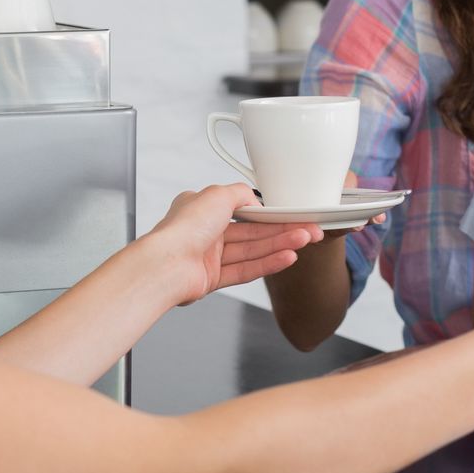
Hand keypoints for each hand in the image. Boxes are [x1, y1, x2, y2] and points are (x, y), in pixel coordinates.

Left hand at [145, 184, 324, 305]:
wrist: (166, 266)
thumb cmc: (182, 229)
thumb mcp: (217, 194)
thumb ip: (240, 193)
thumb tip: (255, 199)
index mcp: (202, 208)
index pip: (244, 209)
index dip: (270, 212)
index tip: (291, 214)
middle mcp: (205, 232)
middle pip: (252, 232)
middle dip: (282, 230)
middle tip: (307, 230)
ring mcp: (209, 256)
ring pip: (252, 250)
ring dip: (279, 245)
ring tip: (303, 241)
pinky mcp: (212, 278)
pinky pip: (246, 270)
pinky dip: (267, 264)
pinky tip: (286, 258)